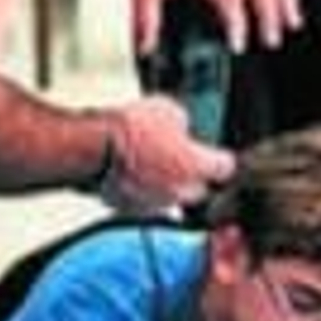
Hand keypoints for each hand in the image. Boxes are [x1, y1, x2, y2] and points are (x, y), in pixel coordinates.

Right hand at [102, 96, 234, 212]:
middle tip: (178, 160)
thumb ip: (184, 126)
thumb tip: (182, 129)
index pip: (225, 168)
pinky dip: (142, 194)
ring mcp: (157, 205)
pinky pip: (145, 204)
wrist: (95, 147)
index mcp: (197, 166)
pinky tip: (131, 176)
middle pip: (199, 189)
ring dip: (165, 186)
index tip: (216, 156)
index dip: (219, 160)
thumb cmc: (132, 128)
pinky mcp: (132, 211)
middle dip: (191, 177)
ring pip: (170, 198)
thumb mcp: (169, 110)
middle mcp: (181, 191)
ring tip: (150, 166)